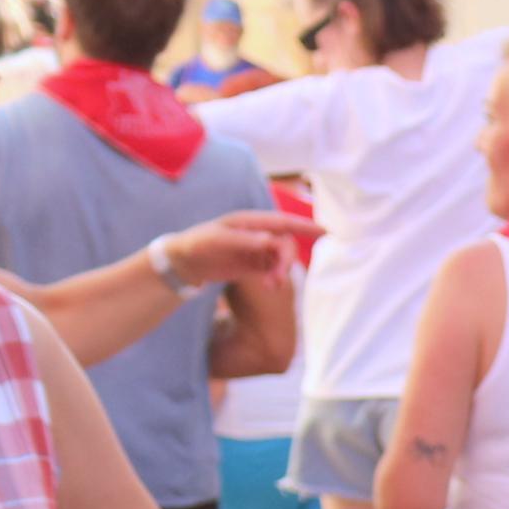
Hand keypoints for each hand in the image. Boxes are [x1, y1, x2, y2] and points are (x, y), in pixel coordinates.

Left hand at [162, 207, 322, 284]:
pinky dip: (274, 278)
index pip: (282, 222)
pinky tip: (268, 287)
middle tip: (278, 280)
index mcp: (249, 221)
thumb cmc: (197, 244)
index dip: (304, 226)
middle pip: (284, 243)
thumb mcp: (218, 241)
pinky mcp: (253, 264)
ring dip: (280, 272)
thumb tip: (271, 240)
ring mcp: (256, 249)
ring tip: (270, 286)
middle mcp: (256, 233)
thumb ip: (245, 241)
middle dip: (286, 261)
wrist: (183, 261)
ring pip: (280, 259)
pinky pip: (272, 270)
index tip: (325, 232)